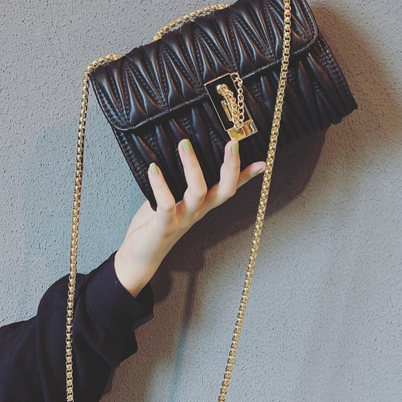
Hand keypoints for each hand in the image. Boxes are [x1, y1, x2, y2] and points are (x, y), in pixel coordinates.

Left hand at [114, 139, 266, 296]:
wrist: (140, 258)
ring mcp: (183, 219)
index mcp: (203, 204)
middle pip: (223, 190)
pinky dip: (160, 185)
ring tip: (185, 144)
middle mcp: (198, 211)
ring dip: (193, 166)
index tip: (261, 162)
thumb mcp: (173, 197)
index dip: (247, 176)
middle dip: (231, 167)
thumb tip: (182, 152)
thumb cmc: (155, 223)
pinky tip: (154, 168)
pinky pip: (166, 204)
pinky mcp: (164, 226)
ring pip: (197, 192)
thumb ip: (179, 180)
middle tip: (232, 144)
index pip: (230, 188)